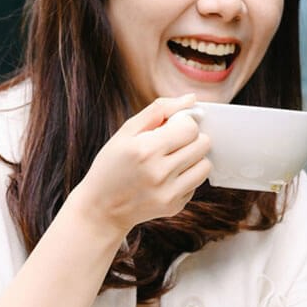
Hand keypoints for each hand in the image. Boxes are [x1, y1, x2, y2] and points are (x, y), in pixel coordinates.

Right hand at [69, 95, 211, 235]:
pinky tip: (168, 177)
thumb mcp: (126, 132)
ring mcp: (168, 193)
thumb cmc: (112, 164)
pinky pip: (197, 184)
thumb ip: (159, 110)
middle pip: (203, 144)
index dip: (184, 123)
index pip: (190, 127)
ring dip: (194, 158)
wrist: (101, 208)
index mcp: (146, 149)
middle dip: (192, 139)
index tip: (171, 128)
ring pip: (205, 165)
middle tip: (174, 142)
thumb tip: (191, 98)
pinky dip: (187, 177)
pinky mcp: (174, 206)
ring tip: (174, 159)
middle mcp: (159, 173)